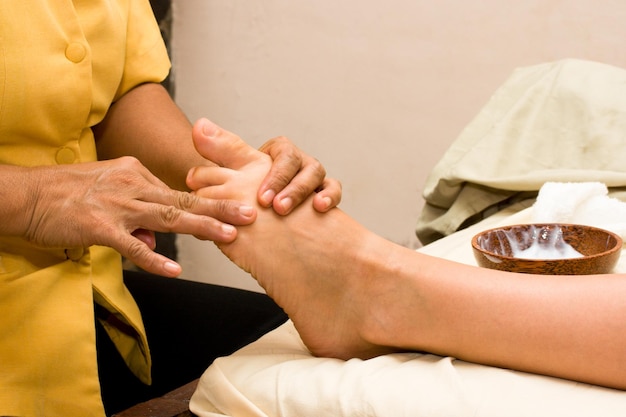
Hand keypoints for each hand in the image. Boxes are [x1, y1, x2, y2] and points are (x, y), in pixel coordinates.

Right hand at [20, 157, 256, 276]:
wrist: (26, 195)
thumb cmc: (65, 194)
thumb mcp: (107, 191)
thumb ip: (136, 214)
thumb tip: (155, 238)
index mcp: (135, 173)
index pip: (177, 191)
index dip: (206, 203)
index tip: (233, 208)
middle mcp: (132, 184)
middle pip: (183, 199)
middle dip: (220, 208)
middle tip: (250, 214)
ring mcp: (117, 204)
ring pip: (168, 216)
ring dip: (201, 227)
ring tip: (229, 236)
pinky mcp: (100, 226)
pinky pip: (133, 245)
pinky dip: (154, 258)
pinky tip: (174, 270)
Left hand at [189, 118, 341, 214]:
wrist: (276, 231)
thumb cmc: (256, 201)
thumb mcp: (239, 176)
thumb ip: (220, 151)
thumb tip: (198, 125)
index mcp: (276, 155)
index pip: (279, 152)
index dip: (272, 172)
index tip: (259, 196)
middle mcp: (296, 163)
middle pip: (297, 161)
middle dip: (285, 183)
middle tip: (270, 205)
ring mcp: (313, 178)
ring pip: (316, 172)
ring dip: (300, 190)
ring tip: (285, 210)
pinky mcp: (325, 194)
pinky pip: (333, 189)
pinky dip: (329, 195)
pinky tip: (320, 208)